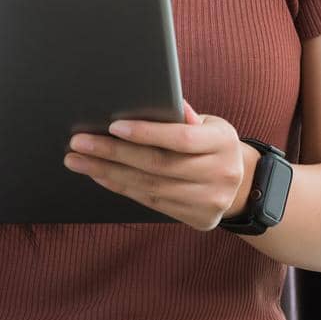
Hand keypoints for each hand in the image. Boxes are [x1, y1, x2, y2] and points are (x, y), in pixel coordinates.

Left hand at [64, 99, 246, 231]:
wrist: (242, 184)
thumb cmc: (213, 144)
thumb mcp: (209, 123)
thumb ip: (184, 115)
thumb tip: (155, 101)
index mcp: (223, 142)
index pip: (181, 138)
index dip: (147, 133)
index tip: (113, 126)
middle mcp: (220, 173)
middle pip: (159, 164)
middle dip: (114, 153)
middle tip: (79, 143)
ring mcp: (210, 201)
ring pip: (150, 186)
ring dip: (109, 172)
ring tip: (79, 160)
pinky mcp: (197, 219)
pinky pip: (151, 202)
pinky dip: (122, 187)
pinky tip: (100, 175)